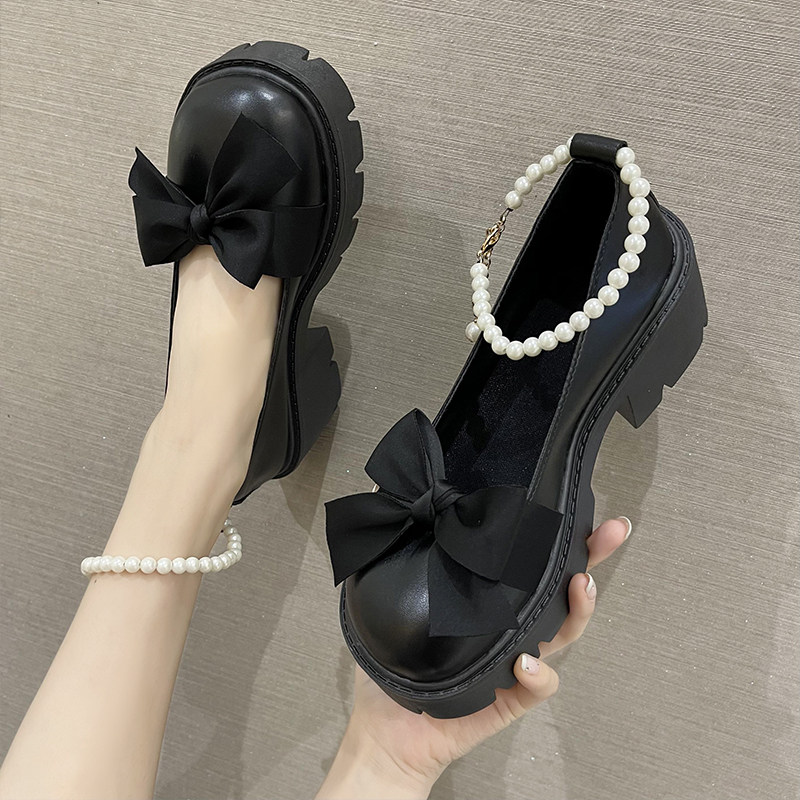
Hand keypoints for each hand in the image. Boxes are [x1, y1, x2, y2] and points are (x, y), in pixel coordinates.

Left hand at [317, 517, 631, 798]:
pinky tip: (526, 662)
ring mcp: (516, 660)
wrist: (387, 726)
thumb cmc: (393, 661)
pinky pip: (539, 686)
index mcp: (491, 599)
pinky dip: (539, 675)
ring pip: (564, 633)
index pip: (530, 562)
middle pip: (561, 588)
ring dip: (579, 609)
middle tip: (613, 532)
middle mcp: (512, 625)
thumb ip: (394, 549)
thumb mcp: (389, 595)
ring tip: (579, 585)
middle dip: (593, 558)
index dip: (559, 536)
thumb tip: (383, 492)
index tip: (581, 507)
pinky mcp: (511, 698)